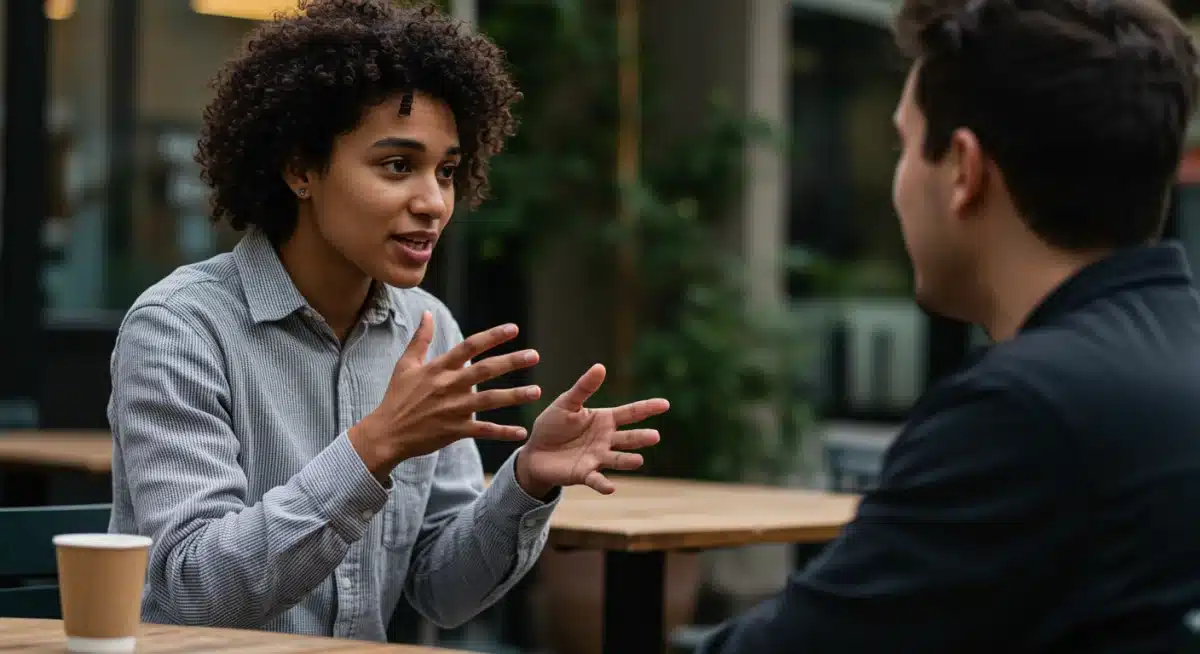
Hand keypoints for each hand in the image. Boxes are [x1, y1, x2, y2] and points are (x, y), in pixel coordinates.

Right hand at [350, 311, 541, 479]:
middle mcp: (448, 386)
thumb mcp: (406, 365)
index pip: (469, 347)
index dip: (492, 337)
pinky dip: (502, 432)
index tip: (514, 329)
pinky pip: (483, 430)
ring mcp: (453, 409)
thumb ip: (420, 339)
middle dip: (511, 362)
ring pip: (489, 401)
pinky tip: (521, 432)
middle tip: (534, 355)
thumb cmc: (397, 397)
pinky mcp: (455, 430)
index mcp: (438, 368)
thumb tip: (427, 313)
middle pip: (484, 370)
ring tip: (536, 391)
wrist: (386, 433)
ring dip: (514, 396)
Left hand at [517, 363, 669, 495]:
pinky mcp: (584, 474)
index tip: (665, 404)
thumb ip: (584, 388)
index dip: (647, 408)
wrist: (535, 451)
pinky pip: (596, 479)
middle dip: (641, 438)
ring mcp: (598, 458)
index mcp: (605, 420)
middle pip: (628, 438)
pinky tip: (610, 488)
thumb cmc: (553, 424)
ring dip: (628, 461)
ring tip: (639, 460)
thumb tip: (600, 367)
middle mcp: (606, 440)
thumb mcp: (567, 403)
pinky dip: (603, 484)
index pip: (631, 413)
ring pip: (617, 459)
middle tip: (655, 436)